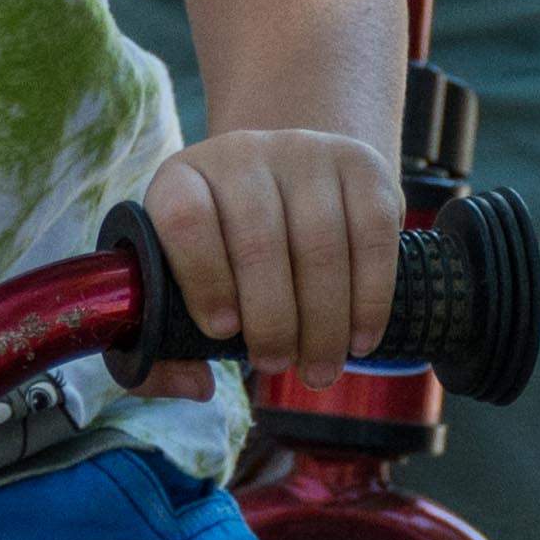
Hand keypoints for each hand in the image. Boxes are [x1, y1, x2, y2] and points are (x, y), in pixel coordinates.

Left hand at [142, 127, 401, 384]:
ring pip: (320, 242)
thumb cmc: (225, 251)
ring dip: (323, 322)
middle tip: (277, 366)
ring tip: (319, 368)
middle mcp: (241, 153)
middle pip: (258, 240)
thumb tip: (198, 387)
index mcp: (183, 178)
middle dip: (272, 321)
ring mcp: (306, 152)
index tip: (221, 332)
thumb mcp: (180, 280)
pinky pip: (374, 235)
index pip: (184, 218)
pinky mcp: (362, 164)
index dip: (203, 278)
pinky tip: (360, 338)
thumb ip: (165, 346)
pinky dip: (371, 298)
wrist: (290, 181)